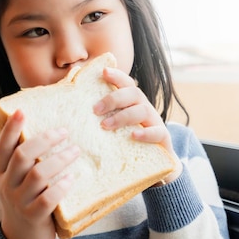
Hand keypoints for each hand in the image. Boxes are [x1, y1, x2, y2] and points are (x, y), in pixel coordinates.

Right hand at [0, 109, 79, 238]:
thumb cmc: (25, 202)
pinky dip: (61, 187)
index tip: (22, 111)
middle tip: (64, 132)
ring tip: (75, 151)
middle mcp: (7, 185)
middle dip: (45, 140)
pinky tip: (72, 179)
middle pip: (23, 156)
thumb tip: (46, 133)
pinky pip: (48, 199)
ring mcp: (19, 201)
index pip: (3, 146)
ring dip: (59, 160)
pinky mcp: (34, 217)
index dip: (11, 128)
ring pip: (38, 175)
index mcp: (2, 172)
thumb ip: (25, 162)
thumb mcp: (16, 181)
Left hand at [93, 67, 182, 184]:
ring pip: (142, 110)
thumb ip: (100, 115)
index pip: (126, 83)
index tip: (104, 72)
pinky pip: (157, 132)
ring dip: (123, 116)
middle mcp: (144, 108)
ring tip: (105, 126)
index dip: (117, 76)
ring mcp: (155, 122)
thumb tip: (76, 99)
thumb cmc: (126, 143)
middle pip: (133, 93)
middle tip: (95, 109)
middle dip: (113, 98)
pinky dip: (145, 133)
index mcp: (132, 102)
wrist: (155, 166)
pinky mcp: (162, 139)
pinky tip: (133, 135)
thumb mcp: (114, 127)